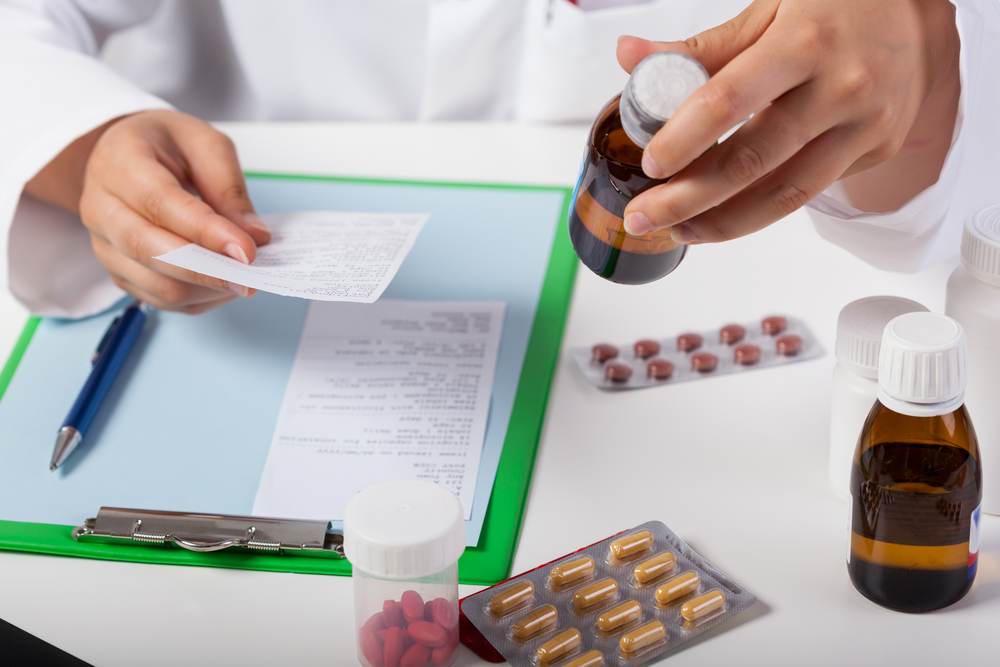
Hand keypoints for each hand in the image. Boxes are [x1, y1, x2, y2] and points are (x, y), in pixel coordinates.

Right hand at [28, 109, 269, 312]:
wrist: (124, 157)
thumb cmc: (166, 146)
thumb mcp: (205, 144)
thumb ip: (229, 188)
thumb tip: (255, 236)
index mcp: (120, 160)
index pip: (160, 203)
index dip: (205, 231)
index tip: (246, 250)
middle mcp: (101, 205)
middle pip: (148, 250)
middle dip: (206, 270)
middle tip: (250, 278)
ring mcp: (104, 243)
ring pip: (154, 283)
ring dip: (205, 289)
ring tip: (242, 281)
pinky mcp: (117, 271)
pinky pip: (159, 299)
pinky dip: (197, 299)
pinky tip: (223, 286)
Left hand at [617, 0, 960, 243]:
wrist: (918, 14)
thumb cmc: (836, 7)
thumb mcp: (768, 11)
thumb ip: (700, 47)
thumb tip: (631, 57)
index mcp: (805, 42)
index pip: (730, 99)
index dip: (685, 138)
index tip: (651, 164)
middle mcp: (842, 87)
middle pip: (753, 160)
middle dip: (689, 198)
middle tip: (643, 215)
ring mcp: (865, 125)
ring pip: (785, 194)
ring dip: (722, 222)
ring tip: (677, 231)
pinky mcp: (875, 151)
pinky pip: (808, 192)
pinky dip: (759, 212)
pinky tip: (722, 217)